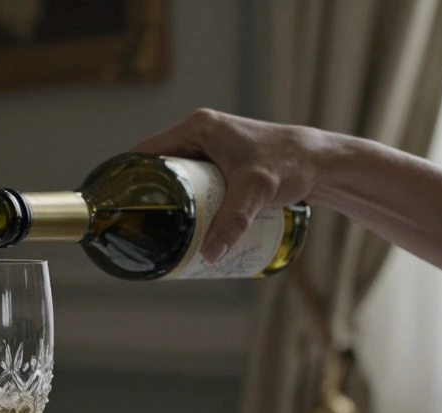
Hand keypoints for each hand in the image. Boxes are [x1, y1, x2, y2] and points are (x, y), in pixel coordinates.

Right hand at [132, 109, 331, 261]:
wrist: (323, 162)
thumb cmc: (290, 165)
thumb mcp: (255, 192)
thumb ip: (232, 221)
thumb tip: (209, 257)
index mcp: (198, 127)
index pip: (146, 152)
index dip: (128, 178)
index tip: (117, 207)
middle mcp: (201, 132)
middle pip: (159, 168)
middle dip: (149, 197)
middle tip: (142, 228)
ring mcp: (213, 146)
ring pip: (178, 176)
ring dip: (168, 201)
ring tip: (158, 231)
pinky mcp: (224, 161)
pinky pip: (194, 180)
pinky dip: (186, 199)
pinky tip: (183, 222)